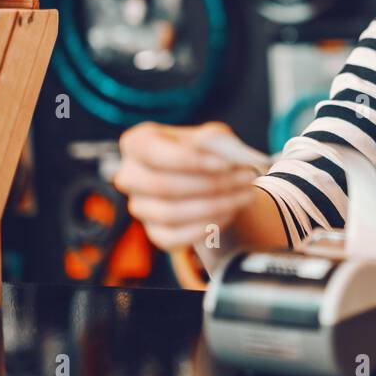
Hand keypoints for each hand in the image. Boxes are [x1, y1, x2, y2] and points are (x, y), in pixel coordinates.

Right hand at [114, 121, 260, 250]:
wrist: (211, 179)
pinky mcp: (154, 232)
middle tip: (246, 179)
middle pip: (162, 186)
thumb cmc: (207, 152)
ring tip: (246, 195)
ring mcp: (139, 206)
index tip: (227, 164)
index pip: (155, 153)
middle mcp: (130, 176)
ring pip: (170, 213)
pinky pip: (173, 238)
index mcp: (137, 142)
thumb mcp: (213, 136)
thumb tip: (222, 154)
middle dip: (210, 184)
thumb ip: (215, 140)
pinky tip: (229, 214)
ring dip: (215, 206)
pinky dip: (205, 228)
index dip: (192, 160)